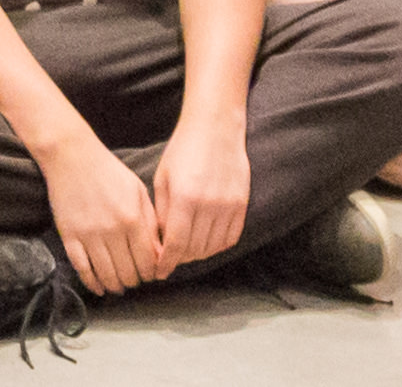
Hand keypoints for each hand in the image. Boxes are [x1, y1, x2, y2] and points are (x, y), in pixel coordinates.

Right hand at [37, 140, 165, 296]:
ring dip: (115, 286)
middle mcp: (112, 230)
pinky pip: (82, 268)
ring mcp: (89, 235)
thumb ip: (150, 222)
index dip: (151, 273)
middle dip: (134, 281)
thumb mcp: (138, 191)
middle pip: (128, 272)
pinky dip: (91, 283)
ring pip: (106, 275)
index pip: (148, 261)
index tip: (150, 274)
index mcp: (133, 218)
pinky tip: (98, 288)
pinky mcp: (69, 236)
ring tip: (119, 286)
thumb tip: (159, 251)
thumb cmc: (108, 171)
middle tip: (134, 280)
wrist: (71, 156)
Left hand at [143, 119, 249, 279]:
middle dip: (180, 259)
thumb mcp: (163, 178)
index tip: (159, 273)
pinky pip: (230, 238)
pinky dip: (217, 246)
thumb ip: (162, 212)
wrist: (216, 128)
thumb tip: (159, 243)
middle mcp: (209, 205)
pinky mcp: (242, 204)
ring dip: (198, 254)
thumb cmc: (183, 150)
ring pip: (212, 247)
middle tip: (170, 259)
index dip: (166, 263)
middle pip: (194, 249)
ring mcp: (228, 206)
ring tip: (186, 250)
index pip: (175, 245)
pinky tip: (206, 241)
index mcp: (184, 198)